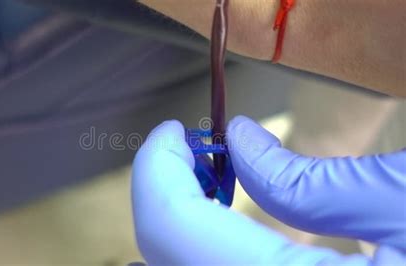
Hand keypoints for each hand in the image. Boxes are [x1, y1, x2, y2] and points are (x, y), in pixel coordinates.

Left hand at [131, 119, 404, 264]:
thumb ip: (305, 181)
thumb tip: (237, 140)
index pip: (173, 233)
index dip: (157, 172)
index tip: (171, 134)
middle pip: (165, 260)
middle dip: (166, 196)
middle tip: (190, 152)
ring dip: (178, 224)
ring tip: (209, 179)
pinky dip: (200, 250)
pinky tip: (225, 223)